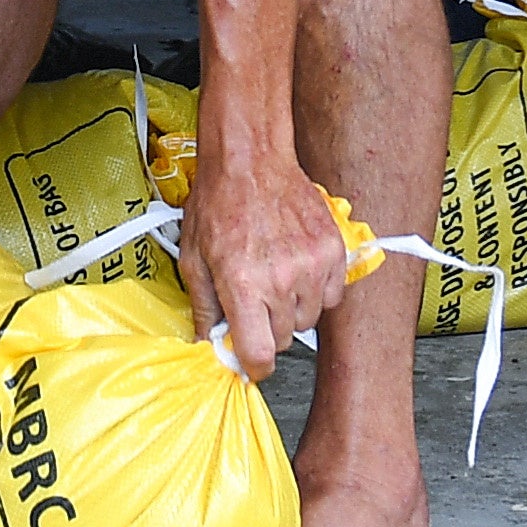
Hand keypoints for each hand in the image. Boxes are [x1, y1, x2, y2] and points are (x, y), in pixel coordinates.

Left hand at [174, 138, 355, 377]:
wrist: (250, 160)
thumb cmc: (219, 203)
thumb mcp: (194, 259)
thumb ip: (203, 308)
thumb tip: (206, 345)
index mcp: (243, 285)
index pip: (260, 355)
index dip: (253, 367)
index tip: (250, 363)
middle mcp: (281, 279)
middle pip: (282, 340)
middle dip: (265, 330)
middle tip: (253, 304)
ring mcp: (312, 265)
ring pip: (308, 319)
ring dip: (291, 310)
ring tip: (274, 280)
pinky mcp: (333, 250)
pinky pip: (331, 296)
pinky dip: (317, 291)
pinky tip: (297, 270)